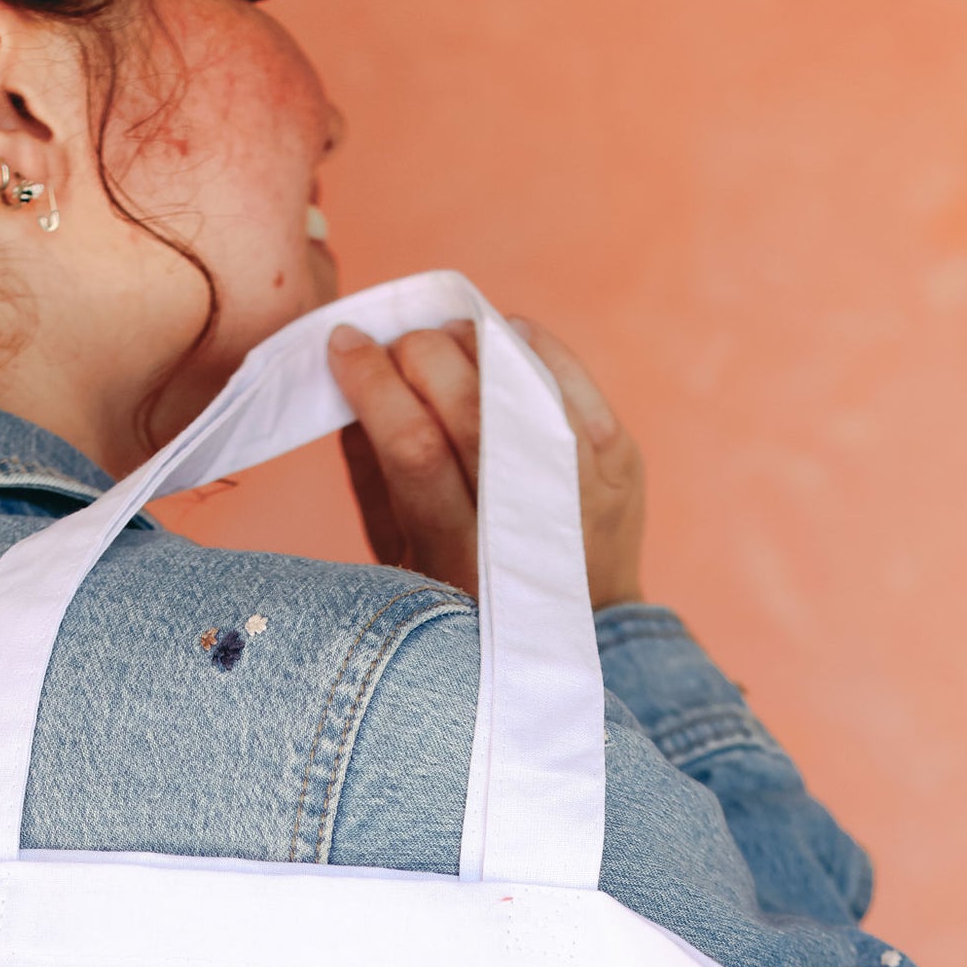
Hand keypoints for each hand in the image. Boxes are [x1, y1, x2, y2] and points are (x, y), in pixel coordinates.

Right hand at [326, 315, 645, 608]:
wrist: (585, 628)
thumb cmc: (471, 592)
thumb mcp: (402, 559)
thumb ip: (371, 479)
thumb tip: (349, 386)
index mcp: (458, 560)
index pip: (414, 447)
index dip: (373, 382)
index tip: (345, 344)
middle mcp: (527, 525)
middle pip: (469, 404)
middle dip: (420, 353)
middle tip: (399, 346)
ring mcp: (586, 485)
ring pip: (521, 379)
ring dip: (471, 341)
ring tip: (445, 341)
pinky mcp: (621, 459)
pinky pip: (569, 376)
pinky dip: (529, 343)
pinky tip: (501, 338)